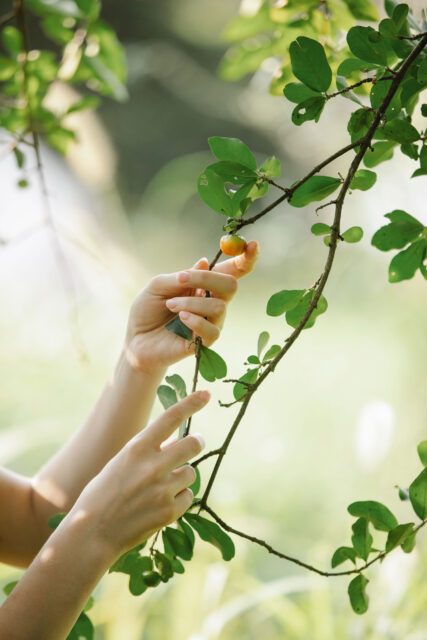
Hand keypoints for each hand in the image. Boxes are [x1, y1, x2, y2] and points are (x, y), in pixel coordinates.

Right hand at [71, 391, 209, 557]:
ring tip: (160, 487)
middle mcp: (152, 466)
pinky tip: (160, 505)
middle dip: (196, 442)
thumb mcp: (120, 463)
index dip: (191, 404)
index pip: (170, 418)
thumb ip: (147, 452)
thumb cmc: (102, 494)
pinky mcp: (169, 511)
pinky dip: (179, 499)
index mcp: (136, 448)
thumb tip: (175, 443)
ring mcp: (163, 489)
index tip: (206, 393)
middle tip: (196, 442)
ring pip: (190, 472)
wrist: (92, 534)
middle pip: (193, 443)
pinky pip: (188, 496)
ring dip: (182, 476)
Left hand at [124, 240, 258, 374]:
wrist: (135, 340)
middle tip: (182, 279)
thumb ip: (180, 276)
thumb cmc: (147, 311)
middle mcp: (212, 302)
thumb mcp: (158, 285)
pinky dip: (195, 320)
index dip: (246, 258)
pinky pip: (212, 330)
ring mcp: (210, 323)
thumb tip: (204, 262)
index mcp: (204, 285)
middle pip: (231, 285)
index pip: (232, 271)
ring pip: (219, 307)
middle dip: (207, 278)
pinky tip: (180, 319)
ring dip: (191, 302)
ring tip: (170, 305)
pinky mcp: (205, 343)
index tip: (253, 245)